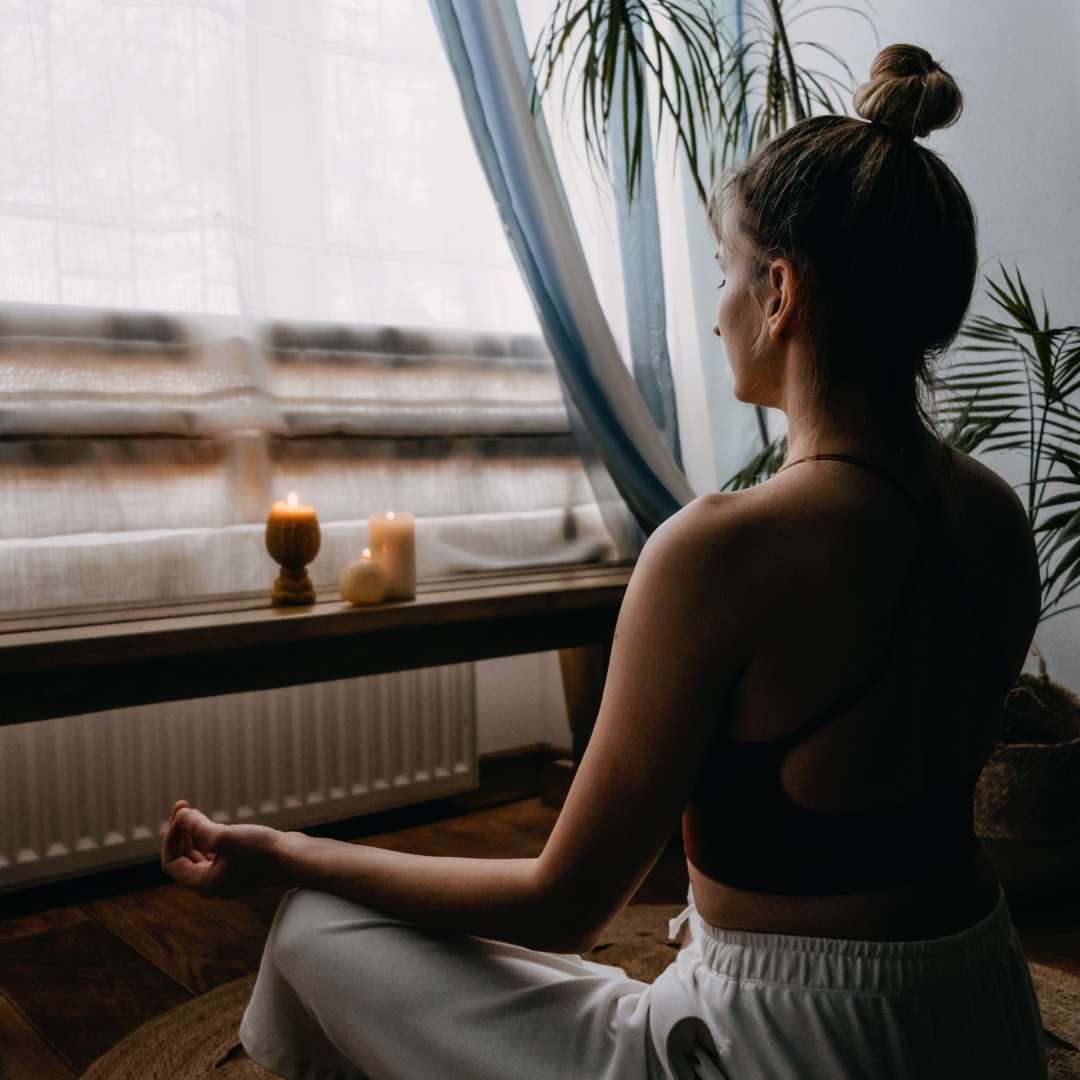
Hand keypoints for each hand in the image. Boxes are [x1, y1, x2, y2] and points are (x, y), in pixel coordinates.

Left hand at [161, 800, 288, 898]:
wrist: (295, 858)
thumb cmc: (261, 851)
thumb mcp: (224, 836)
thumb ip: (198, 826)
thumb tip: (180, 815)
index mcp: (204, 883)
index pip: (171, 862)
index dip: (170, 838)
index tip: (180, 816)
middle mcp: (213, 883)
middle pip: (185, 858)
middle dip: (181, 832)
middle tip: (184, 807)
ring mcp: (228, 876)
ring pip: (201, 854)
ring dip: (195, 833)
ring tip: (196, 812)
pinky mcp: (241, 866)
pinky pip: (217, 853)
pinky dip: (210, 837)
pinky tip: (215, 823)